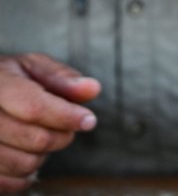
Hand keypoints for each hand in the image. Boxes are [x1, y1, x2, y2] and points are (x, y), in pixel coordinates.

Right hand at [0, 53, 100, 192]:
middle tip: (62, 124)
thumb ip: (62, 78)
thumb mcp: (35, 68)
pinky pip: (10, 182)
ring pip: (25, 163)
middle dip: (61, 134)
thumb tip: (92, 88)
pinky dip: (26, 172)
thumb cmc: (12, 80)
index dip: (67, 116)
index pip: (34, 107)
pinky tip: (22, 151)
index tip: (88, 120)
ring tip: (36, 134)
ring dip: (42, 153)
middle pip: (36, 139)